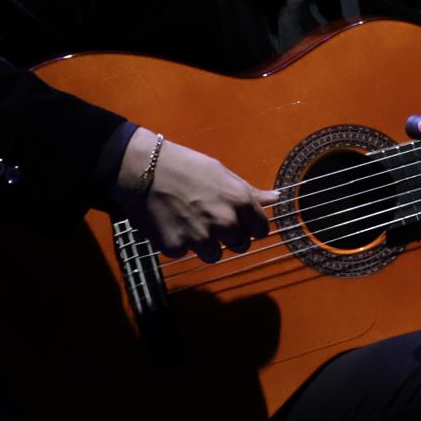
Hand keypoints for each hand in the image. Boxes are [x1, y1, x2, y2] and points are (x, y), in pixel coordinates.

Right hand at [118, 129, 278, 262]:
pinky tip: (171, 223)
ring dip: (205, 244)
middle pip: (240, 245)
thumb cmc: (186, 166)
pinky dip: (179, 242)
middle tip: (210, 219)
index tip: (240, 222)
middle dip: (229, 236)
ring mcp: (200, 238)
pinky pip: (185, 253)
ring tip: (189, 221)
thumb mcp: (222, 173)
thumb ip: (250, 192)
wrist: (144, 169)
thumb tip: (276, 198)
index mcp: (240, 202)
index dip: (251, 227)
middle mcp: (224, 223)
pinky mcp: (176, 247)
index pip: (261, 230)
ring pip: (214, 254)